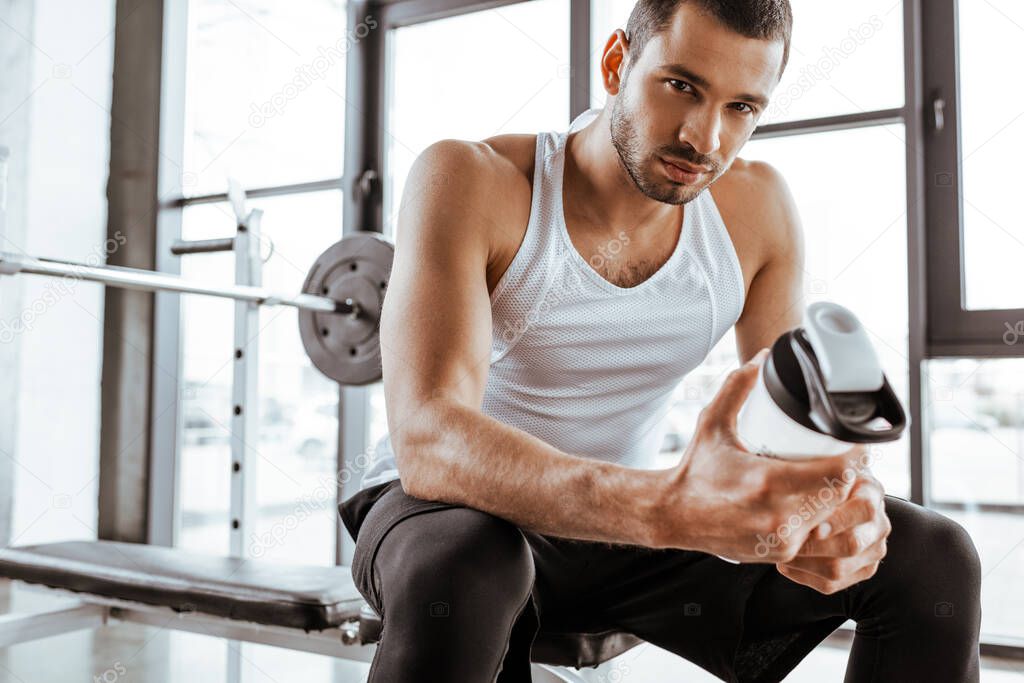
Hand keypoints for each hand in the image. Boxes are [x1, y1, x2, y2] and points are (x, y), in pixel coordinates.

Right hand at [651, 348, 863, 561]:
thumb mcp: (713, 423)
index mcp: (766, 482)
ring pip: (836, 520)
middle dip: (854, 477)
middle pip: (842, 495)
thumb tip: (762, 358)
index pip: (836, 473)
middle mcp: (778, 516)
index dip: (856, 457)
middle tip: (854, 459)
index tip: (857, 444)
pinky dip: (828, 522)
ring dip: (844, 501)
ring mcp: (781, 540)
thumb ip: (737, 387)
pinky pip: (820, 538)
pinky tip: (827, 507)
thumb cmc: (695, 470)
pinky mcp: (780, 554)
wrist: (674, 515)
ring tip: (844, 482)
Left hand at [776, 464, 890, 593]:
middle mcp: (878, 521)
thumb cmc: (814, 477)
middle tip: (785, 540)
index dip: (837, 518)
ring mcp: (873, 548)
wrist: (830, 500)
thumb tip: (784, 453)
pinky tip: (785, 562)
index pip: (864, 507)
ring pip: (839, 568)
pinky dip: (803, 575)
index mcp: (870, 490)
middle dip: (813, 545)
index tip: (811, 524)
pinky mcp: (862, 570)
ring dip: (803, 561)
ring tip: (778, 549)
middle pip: (851, 543)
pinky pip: (832, 584)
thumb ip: (809, 465)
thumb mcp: (815, 464)